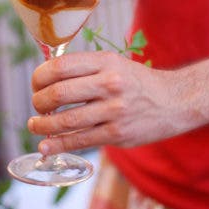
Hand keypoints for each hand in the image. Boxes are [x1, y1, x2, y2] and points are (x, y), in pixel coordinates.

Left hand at [29, 51, 197, 154]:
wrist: (173, 100)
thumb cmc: (137, 81)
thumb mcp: (114, 64)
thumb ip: (84, 68)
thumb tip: (48, 80)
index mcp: (105, 62)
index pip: (59, 67)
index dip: (39, 77)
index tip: (35, 84)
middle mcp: (109, 83)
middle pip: (58, 94)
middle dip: (38, 102)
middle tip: (36, 106)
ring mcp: (114, 110)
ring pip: (65, 121)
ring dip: (42, 125)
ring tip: (35, 124)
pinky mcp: (117, 134)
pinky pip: (79, 141)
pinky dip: (57, 145)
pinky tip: (45, 146)